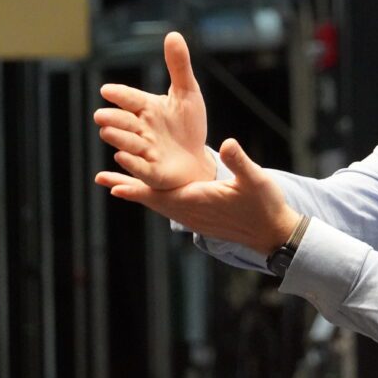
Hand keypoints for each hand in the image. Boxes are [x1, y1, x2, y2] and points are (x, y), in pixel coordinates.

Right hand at [94, 31, 214, 188]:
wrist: (196, 158)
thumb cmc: (188, 125)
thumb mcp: (188, 93)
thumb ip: (178, 66)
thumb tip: (173, 34)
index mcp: (146, 108)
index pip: (130, 98)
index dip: (120, 95)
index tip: (107, 90)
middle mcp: (140, 129)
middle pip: (123, 122)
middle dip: (113, 119)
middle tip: (102, 115)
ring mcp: (143, 151)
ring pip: (127, 144)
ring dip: (118, 138)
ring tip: (109, 132)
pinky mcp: (151, 171)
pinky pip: (139, 168)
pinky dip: (130, 164)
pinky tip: (123, 157)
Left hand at [95, 138, 300, 255]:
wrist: (274, 233)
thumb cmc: (265, 205)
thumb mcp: (255, 178)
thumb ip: (239, 161)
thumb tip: (226, 143)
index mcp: (199, 201)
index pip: (161, 195)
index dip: (137, 188)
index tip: (114, 185)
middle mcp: (192, 213)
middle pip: (153, 201)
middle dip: (128, 188)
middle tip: (103, 180)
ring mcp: (196, 219)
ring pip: (160, 205)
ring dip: (140, 194)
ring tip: (117, 186)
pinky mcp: (202, 220)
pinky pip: (171, 209)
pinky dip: (156, 199)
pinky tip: (153, 194)